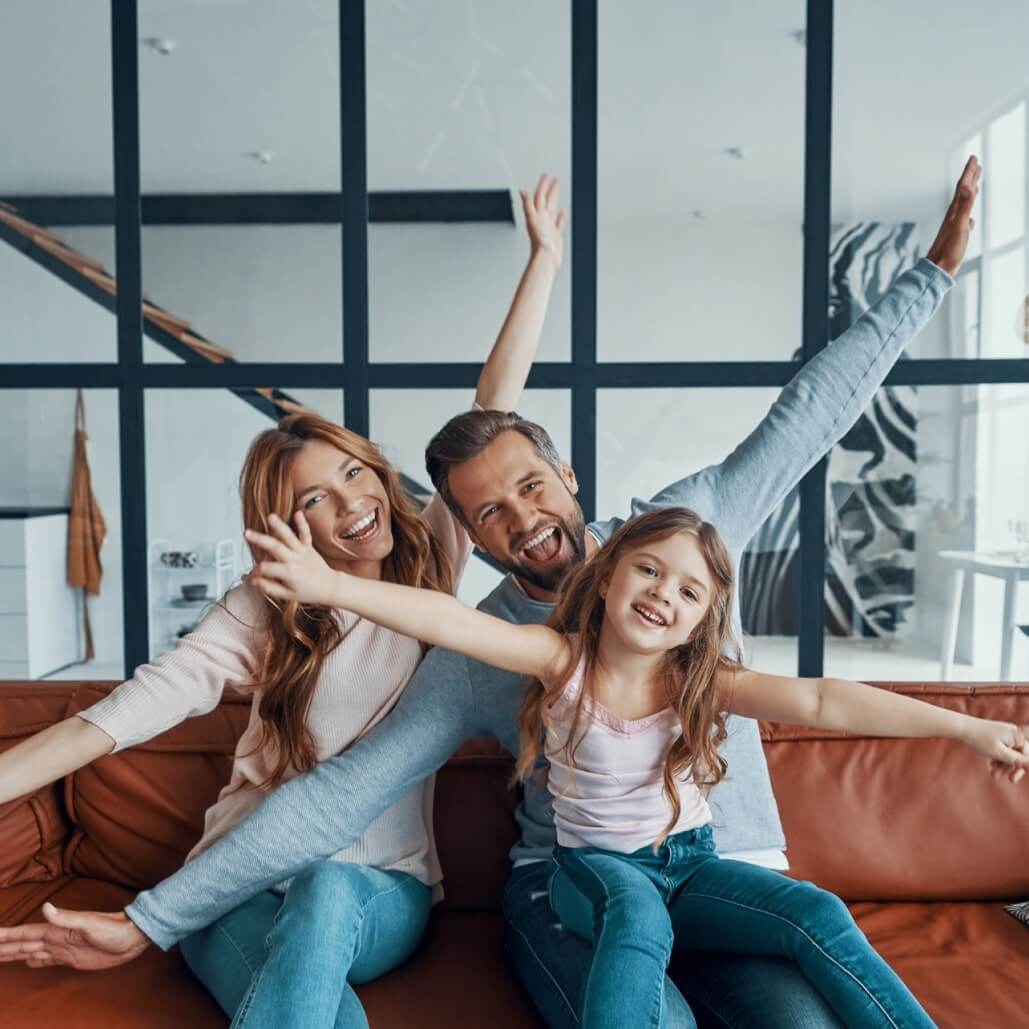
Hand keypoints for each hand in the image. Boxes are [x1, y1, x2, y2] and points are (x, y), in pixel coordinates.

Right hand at [0, 904, 148, 969]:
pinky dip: (33, 961)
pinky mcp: (71, 958)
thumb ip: (66, 918)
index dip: (6, 936)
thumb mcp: (90, 924)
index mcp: (57, 931)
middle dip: (4, 946)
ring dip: (13, 953)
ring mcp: (62, 949)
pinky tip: (27, 961)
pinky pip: (46, 960)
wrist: (132, 938)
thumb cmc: (114, 929)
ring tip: (0, 953)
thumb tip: (45, 907)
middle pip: (23, 944)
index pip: (24, 934)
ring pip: (30, 952)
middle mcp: (56, 939)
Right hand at [246, 512, 342, 607]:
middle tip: (247, 534)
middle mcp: (294, 560)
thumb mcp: (287, 596)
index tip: (252, 575)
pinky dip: (302, 524)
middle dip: (260, 540)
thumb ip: (269, 587)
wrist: (329, 586)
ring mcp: (302, 551)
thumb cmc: (309, 592)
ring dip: (280, 526)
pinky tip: (298, 513)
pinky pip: (306, 534)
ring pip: (289, 537)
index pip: (265, 568)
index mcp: (288, 573)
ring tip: (271, 517)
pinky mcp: (309, 547)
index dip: (255, 571)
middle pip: (275, 548)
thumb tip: (254, 580)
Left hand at [521, 173, 566, 269]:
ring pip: (553, 208)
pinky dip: (561, 216)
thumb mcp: (532, 220)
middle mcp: (542, 219)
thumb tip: (523, 192)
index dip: (543, 184)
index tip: (546, 175)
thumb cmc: (539, 242)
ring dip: (555, 198)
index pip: (540, 195)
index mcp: (537, 214)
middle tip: (554, 178)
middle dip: (550, 188)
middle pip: (546, 199)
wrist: (546, 259)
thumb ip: (528, 205)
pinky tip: (563, 211)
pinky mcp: (555, 235)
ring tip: (558, 190)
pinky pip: (559, 222)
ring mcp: (549, 226)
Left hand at [925, 156, 980, 276]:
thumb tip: (967, 186)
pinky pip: (964, 222)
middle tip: (976, 164)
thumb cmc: (949, 249)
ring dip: (969, 194)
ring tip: (975, 185)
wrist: (938, 269)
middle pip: (962, 193)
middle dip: (970, 178)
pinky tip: (970, 220)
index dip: (969, 173)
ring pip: (963, 206)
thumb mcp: (959, 225)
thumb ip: (964, 205)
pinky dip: (968, 216)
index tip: (974, 158)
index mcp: (954, 212)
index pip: (962, 187)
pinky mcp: (955, 238)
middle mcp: (953, 217)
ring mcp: (954, 227)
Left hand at [959, 718, 1028, 782]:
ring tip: (992, 774)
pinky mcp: (997, 736)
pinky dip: (998, 758)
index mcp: (1016, 735)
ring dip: (1002, 765)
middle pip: (1018, 755)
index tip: (1011, 779)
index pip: (1025, 755)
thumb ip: (1017, 760)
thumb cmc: (979, 739)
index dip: (1020, 768)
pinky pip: (1003, 749)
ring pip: (1009, 753)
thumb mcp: (999, 753)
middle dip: (1009, 768)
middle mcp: (1013, 733)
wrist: (960, 726)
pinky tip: (991, 765)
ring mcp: (1005, 734)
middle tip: (996, 777)